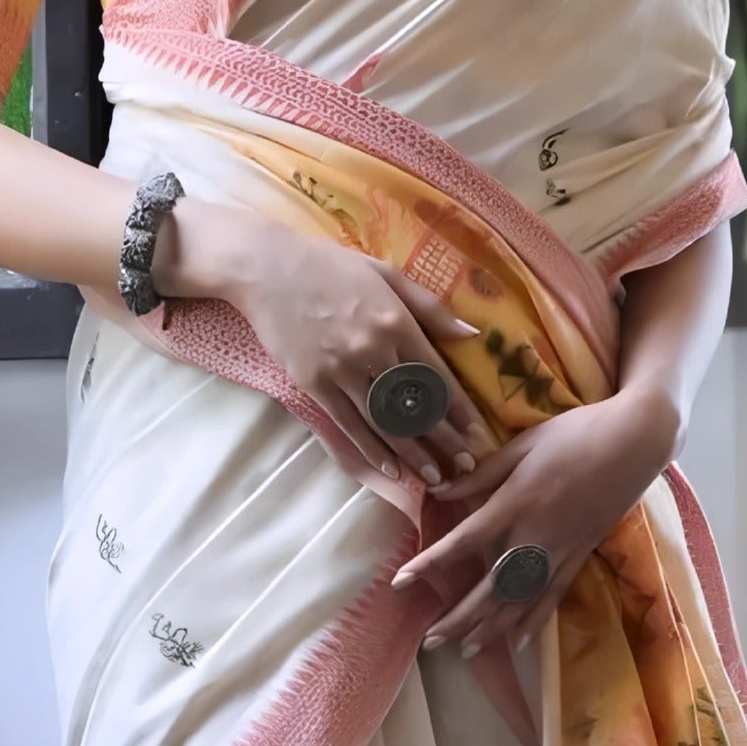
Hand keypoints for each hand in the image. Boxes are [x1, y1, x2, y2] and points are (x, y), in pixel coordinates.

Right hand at [160, 202, 501, 498]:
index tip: (478, 433)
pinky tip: (390, 468)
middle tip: (466, 467)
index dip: (460, 409)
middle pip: (415, 405)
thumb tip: (471, 332)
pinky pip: (348, 424)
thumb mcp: (386, 274)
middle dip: (444, 440)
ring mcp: (341, 370)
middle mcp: (372, 349)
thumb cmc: (331, 267)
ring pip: (384, 422)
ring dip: (412, 453)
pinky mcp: (314, 383)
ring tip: (434, 478)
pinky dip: (370, 449)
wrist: (268, 269)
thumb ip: (429, 306)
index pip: (437, 375)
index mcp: (396, 321)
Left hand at [388, 384, 681, 653]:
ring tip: (464, 651)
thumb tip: (440, 488)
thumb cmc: (576, 433)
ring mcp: (560, 550)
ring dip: (491, 629)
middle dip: (458, 617)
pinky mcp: (581, 555)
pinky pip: (554, 596)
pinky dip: (535, 622)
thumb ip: (481, 473)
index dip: (431, 563)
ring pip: (521, 600)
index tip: (401, 582)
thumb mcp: (523, 444)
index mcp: (514, 502)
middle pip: (489, 586)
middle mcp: (534, 535)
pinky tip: (518, 643)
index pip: (463, 541)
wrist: (635, 441)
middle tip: (430, 639)